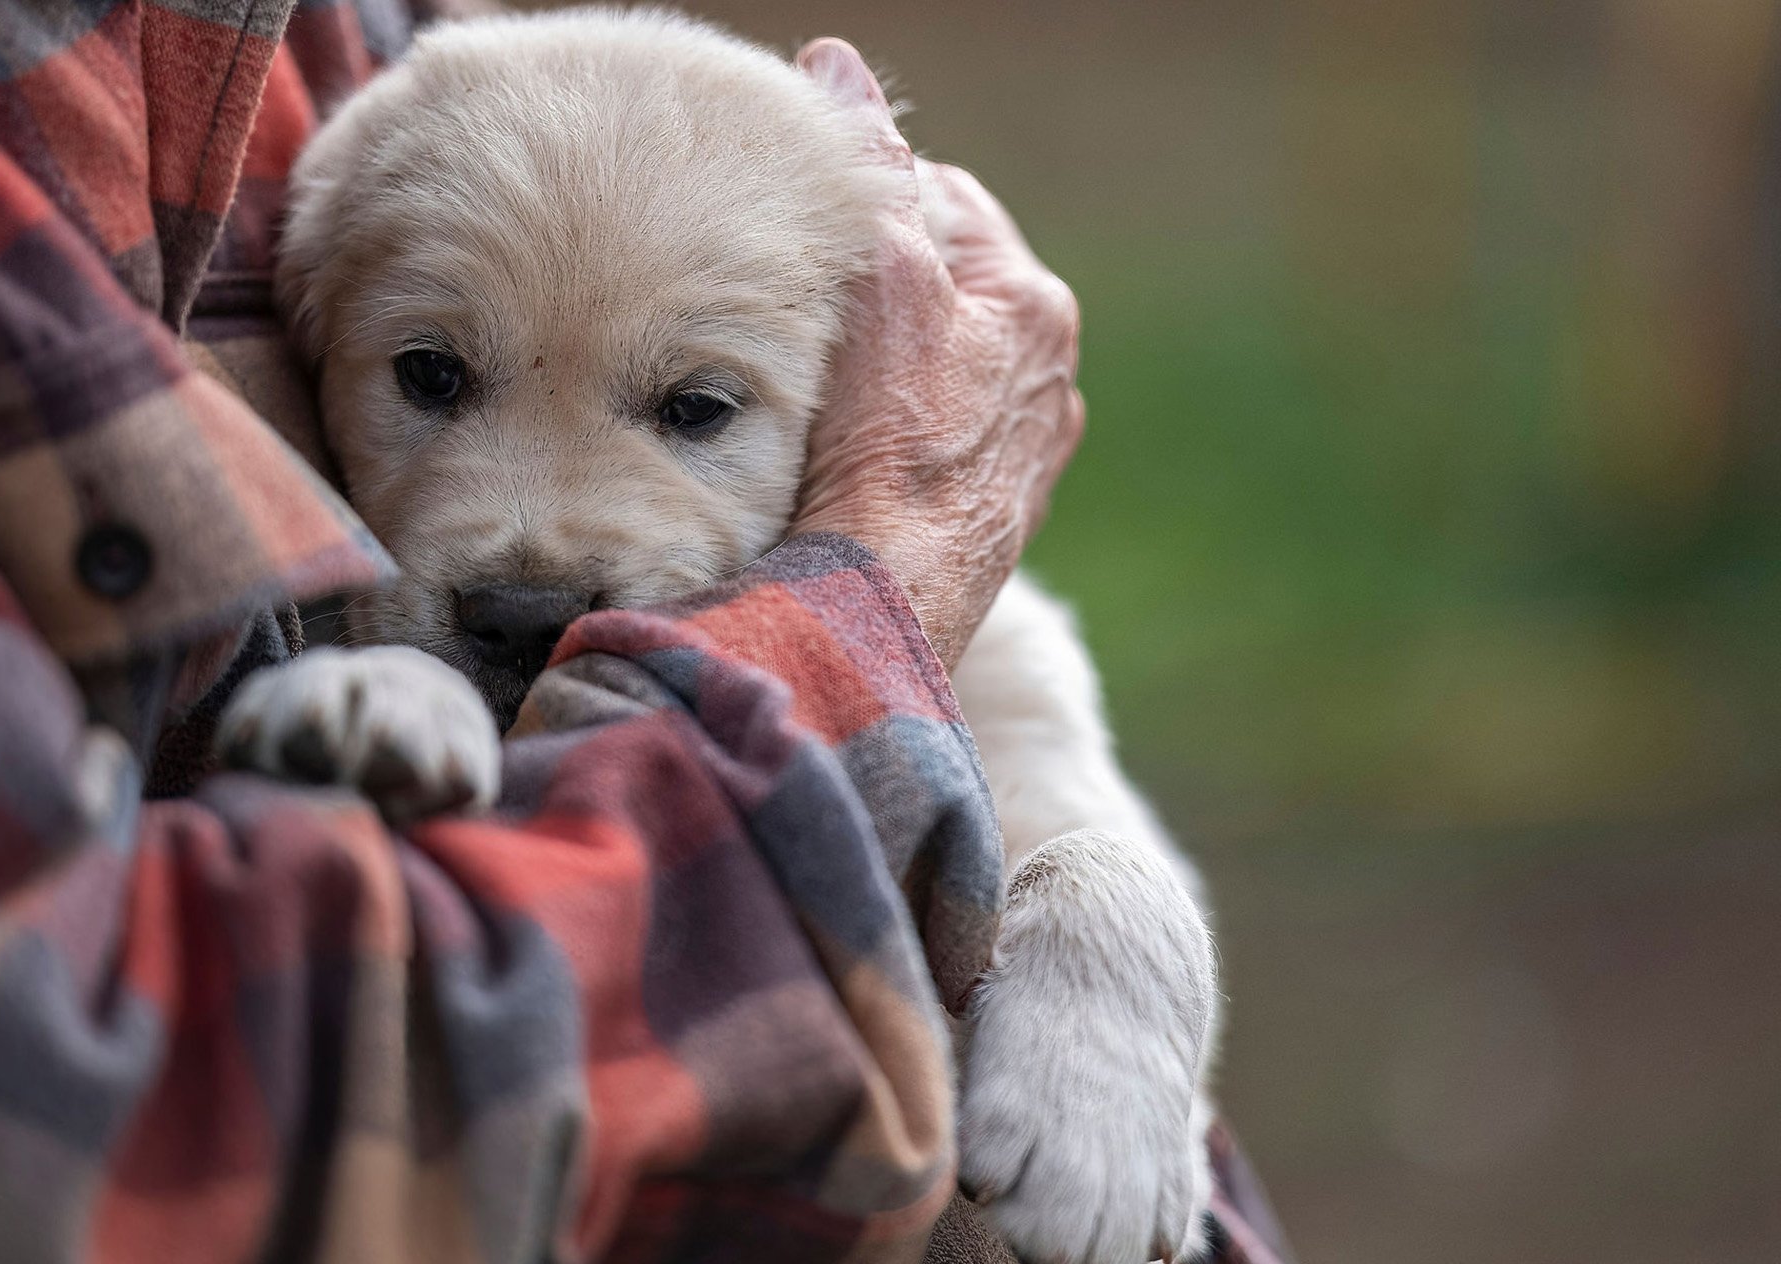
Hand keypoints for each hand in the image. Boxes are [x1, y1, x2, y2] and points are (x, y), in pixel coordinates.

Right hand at [789, 38, 1084, 667]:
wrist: (887, 596)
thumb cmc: (883, 441)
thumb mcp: (875, 281)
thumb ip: (869, 175)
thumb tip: (841, 68)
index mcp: (1034, 303)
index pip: (947, 201)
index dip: (873, 205)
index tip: (816, 233)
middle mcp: (1050, 377)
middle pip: (949, 288)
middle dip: (886, 287)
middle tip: (811, 310)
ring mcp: (1029, 452)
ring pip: (945, 369)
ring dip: (893, 365)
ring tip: (827, 387)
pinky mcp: (999, 515)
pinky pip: (943, 442)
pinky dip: (904, 433)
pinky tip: (857, 452)